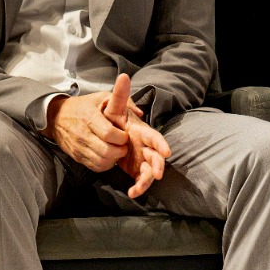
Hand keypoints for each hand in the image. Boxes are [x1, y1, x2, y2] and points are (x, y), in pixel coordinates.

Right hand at [41, 75, 170, 196]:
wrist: (57, 117)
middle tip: (123, 145)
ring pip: (101, 162)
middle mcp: (83, 135)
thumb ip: (121, 101)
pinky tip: (108, 156)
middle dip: (120, 150)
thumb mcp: (101, 97)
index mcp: (90, 118)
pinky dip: (105, 164)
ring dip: (113, 159)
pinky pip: (95, 166)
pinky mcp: (77, 157)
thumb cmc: (83, 106)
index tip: (124, 135)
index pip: (109, 133)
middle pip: (106, 151)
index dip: (121, 137)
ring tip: (116, 150)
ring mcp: (79, 148)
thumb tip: (138, 112)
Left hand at [102, 73, 169, 197]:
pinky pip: (140, 180)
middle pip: (156, 156)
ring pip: (149, 171)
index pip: (154, 137)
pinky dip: (137, 187)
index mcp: (141, 131)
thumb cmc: (112, 118)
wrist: (103, 132)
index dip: (160, 143)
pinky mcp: (136, 169)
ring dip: (146, 180)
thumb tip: (124, 76)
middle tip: (156, 174)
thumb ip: (120, 94)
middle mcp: (145, 146)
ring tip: (138, 188)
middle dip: (158, 165)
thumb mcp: (114, 107)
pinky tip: (131, 193)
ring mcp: (141, 158)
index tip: (166, 152)